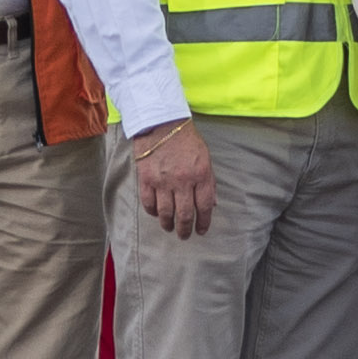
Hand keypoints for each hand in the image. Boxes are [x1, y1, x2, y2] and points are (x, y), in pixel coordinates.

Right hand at [131, 118, 216, 239]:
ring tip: (170, 228)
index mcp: (201, 174)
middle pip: (185, 214)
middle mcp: (183, 181)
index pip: (205, 206)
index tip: (202, 230)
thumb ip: (208, 182)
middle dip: (185, 229)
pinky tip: (156, 214)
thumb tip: (211, 204)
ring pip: (166, 213)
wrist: (161, 123)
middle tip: (184, 235)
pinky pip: (149, 203)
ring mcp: (163, 181)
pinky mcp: (146, 179)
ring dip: (168, 224)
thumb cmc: (186, 140)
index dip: (204, 222)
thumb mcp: (205, 158)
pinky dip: (153, 212)